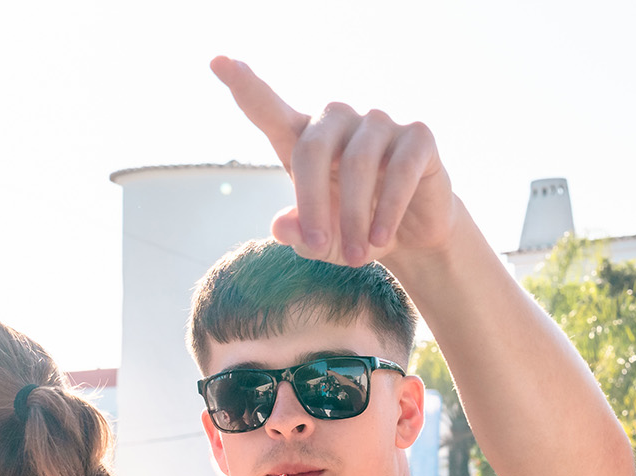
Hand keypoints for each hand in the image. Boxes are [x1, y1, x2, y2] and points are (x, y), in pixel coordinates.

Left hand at [210, 56, 456, 266]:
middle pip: (312, 148)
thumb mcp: (323, 241)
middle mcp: (339, 120)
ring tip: (355, 255)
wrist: (413, 237)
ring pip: (357, 164)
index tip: (217, 61)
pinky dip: (388, 210)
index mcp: (305, 138)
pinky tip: (381, 237)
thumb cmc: (355, 230)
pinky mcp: (418, 135)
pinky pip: (399, 170)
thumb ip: (299, 235)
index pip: (269, 108)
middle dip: (312, 203)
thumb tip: (281, 226)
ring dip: (353, 217)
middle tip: (318, 245)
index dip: (245, 84)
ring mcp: (379, 122)